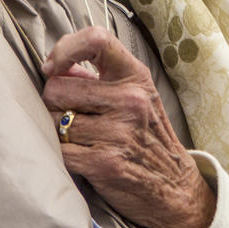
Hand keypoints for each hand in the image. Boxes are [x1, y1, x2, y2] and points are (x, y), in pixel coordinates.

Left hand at [41, 27, 215, 227]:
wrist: (176, 188)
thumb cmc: (147, 137)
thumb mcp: (137, 96)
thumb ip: (99, 78)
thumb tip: (57, 67)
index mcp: (134, 76)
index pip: (96, 39)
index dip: (65, 48)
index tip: (53, 66)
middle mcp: (129, 99)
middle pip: (56, 87)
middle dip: (53, 103)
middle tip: (70, 114)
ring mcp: (117, 131)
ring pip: (53, 121)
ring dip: (57, 131)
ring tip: (77, 137)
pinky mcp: (104, 162)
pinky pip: (58, 150)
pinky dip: (60, 155)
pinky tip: (78, 156)